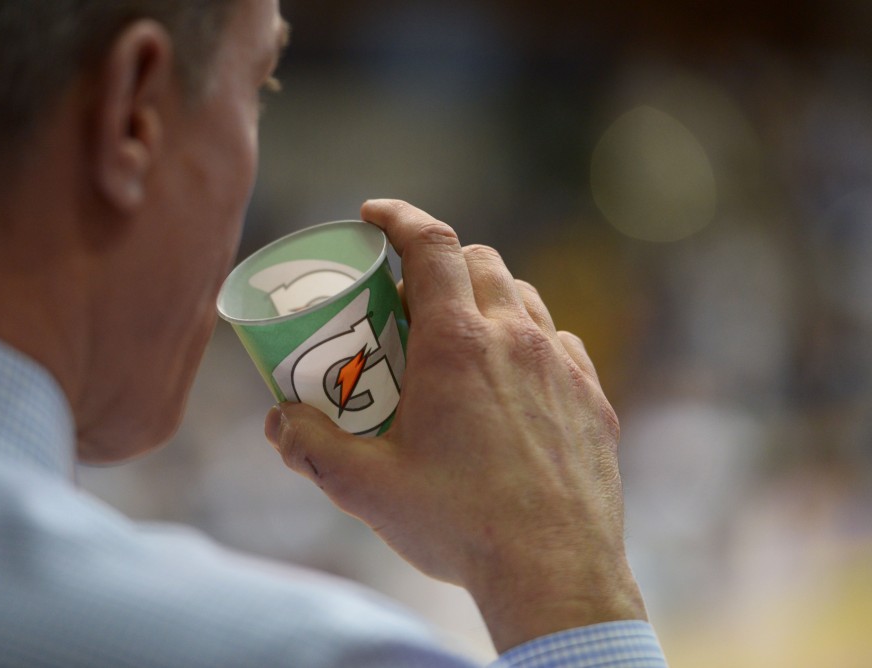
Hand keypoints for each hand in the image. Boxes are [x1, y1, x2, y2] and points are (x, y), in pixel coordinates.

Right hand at [264, 199, 646, 651]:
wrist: (555, 572)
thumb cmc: (460, 525)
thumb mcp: (366, 488)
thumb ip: (311, 447)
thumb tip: (278, 421)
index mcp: (457, 345)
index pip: (431, 245)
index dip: (399, 216)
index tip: (373, 213)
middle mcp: (516, 339)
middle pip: (480, 262)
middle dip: (440, 263)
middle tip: (408, 300)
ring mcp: (562, 366)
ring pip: (524, 298)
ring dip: (487, 299)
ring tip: (459, 338)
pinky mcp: (593, 399)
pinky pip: (561, 343)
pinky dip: (530, 343)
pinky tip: (513, 381)